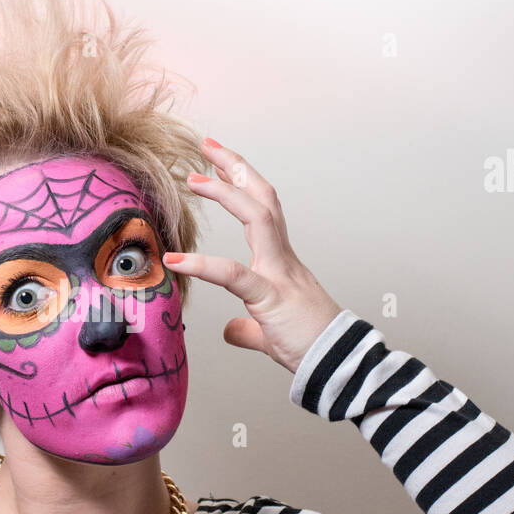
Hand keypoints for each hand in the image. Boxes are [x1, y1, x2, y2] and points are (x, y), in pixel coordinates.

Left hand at [161, 138, 342, 373]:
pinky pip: (233, 275)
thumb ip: (248, 328)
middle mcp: (282, 259)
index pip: (262, 210)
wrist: (340, 367)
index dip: (242, 183)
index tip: (219, 163)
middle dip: (235, 168)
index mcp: (281, 263)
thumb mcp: (270, 333)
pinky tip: (174, 261)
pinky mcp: (271, 298)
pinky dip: (202, 265)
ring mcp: (279, 274)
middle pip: (262, 199)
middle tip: (208, 146)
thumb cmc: (311, 347)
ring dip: (226, 192)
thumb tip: (231, 329)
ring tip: (194, 179)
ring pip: (258, 218)